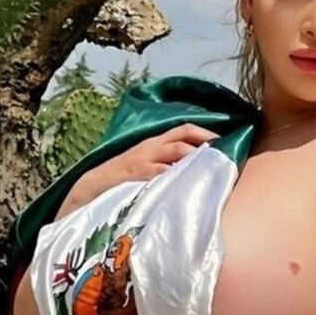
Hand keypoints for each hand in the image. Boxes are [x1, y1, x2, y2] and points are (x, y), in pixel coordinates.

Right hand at [72, 123, 218, 206]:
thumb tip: (193, 170)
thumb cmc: (123, 178)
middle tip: (221, 148)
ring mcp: (142, 158)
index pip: (183, 129)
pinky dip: (172, 173)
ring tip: (208, 161)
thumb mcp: (147, 166)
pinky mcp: (135, 172)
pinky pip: (157, 170)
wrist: (93, 185)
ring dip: (193, 154)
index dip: (203, 131)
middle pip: (182, 135)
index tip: (222, 139)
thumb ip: (166, 165)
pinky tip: (184, 178)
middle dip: (203, 138)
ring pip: (173, 149)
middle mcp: (151, 146)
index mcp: (154, 144)